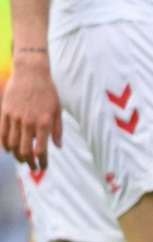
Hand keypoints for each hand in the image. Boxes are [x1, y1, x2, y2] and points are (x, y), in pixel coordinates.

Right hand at [3, 53, 60, 169]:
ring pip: (13, 145)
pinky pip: (3, 134)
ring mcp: (15, 118)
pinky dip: (5, 145)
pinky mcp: (5, 113)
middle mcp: (29, 123)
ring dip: (17, 156)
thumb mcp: (58, 109)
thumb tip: (58, 146)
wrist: (31, 74)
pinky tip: (9, 149)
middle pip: (25, 151)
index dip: (42, 162)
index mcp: (44, 122)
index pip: (42, 150)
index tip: (43, 168)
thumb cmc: (48, 92)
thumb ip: (57, 129)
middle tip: (33, 167)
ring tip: (22, 160)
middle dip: (30, 163)